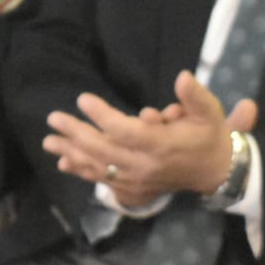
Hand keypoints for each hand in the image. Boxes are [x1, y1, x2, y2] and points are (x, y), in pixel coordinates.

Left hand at [42, 70, 257, 206]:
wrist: (215, 173)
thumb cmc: (209, 137)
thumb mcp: (210, 112)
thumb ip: (195, 96)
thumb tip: (182, 76)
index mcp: (162, 145)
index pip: (125, 131)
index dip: (102, 115)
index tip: (82, 99)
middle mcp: (145, 165)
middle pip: (103, 150)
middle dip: (76, 134)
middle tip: (53, 118)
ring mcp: (137, 179)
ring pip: (98, 166)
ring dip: (71, 153)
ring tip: (49, 141)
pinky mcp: (132, 188)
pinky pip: (102, 180)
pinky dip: (82, 171)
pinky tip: (63, 163)